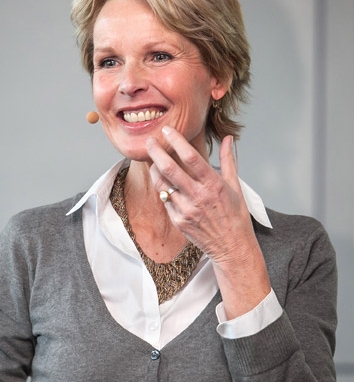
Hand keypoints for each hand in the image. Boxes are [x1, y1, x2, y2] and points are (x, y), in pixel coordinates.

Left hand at [146, 126, 270, 317]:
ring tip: (154, 161)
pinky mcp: (178, 221)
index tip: (167, 130)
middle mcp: (198, 196)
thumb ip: (229, 161)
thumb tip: (229, 139)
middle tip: (150, 141)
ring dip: (155, 170)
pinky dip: (163, 190)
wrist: (232, 247)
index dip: (177, 141)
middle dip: (156, 152)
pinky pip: (165, 201)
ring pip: (162, 185)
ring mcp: (186, 210)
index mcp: (213, 185)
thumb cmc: (235, 216)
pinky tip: (165, 184)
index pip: (191, 157)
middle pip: (170, 169)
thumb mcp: (236, 187)